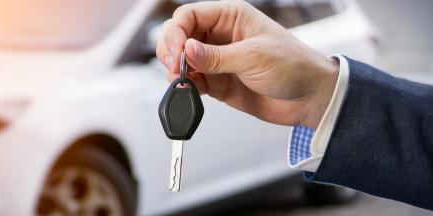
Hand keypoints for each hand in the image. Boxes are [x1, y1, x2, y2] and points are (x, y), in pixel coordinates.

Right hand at [156, 0, 338, 128]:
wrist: (309, 98)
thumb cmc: (294, 66)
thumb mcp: (254, 56)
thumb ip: (216, 56)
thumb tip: (186, 50)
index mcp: (231, 17)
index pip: (190, 16)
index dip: (177, 31)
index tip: (177, 50)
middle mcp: (221, 36)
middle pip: (181, 36)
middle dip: (172, 50)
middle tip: (175, 66)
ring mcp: (218, 60)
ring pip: (183, 60)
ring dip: (176, 70)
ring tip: (183, 81)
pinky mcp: (218, 82)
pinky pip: (192, 81)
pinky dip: (186, 87)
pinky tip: (190, 91)